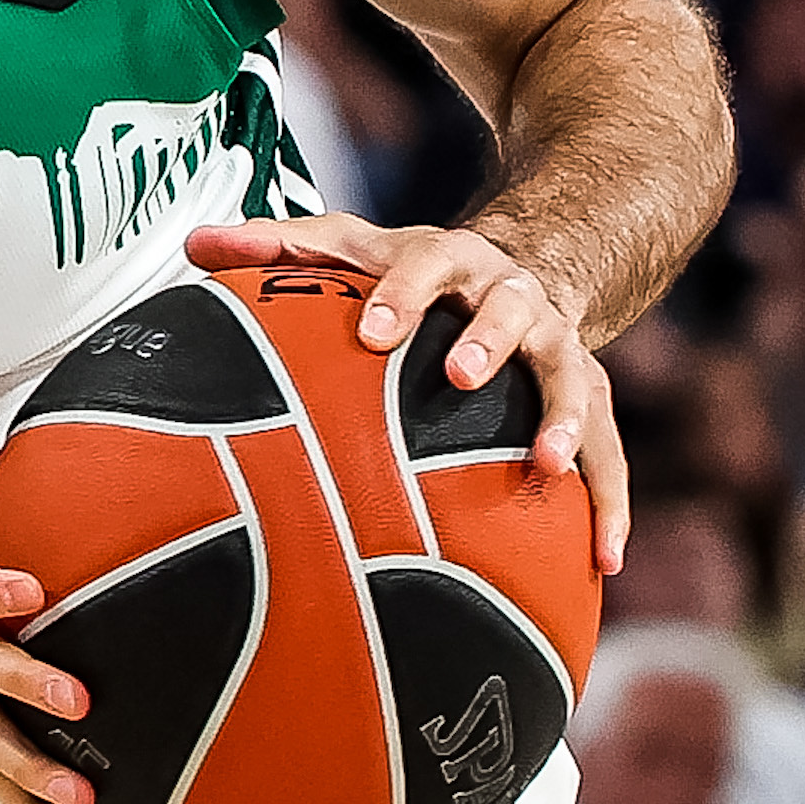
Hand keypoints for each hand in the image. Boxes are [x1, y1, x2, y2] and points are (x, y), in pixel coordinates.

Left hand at [181, 211, 629, 574]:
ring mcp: (559, 346)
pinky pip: (609, 451)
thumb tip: (195, 243)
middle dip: (487, 338)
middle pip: (509, 310)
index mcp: (451, 260)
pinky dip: (608, 501)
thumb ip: (279, 248)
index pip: (424, 265)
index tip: (373, 332)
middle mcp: (513, 295)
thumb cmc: (418, 273)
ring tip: (549, 465)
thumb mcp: (354, 246)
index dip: (400, 294)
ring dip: (566, 419)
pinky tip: (603, 560)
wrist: (527, 265)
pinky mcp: (590, 395)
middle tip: (460, 375)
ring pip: (575, 377)